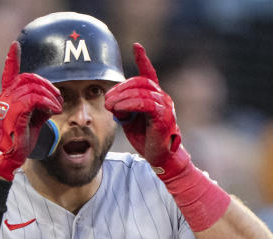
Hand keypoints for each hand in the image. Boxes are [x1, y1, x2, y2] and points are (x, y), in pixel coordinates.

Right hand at [0, 42, 63, 180]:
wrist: (9, 155)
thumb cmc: (20, 138)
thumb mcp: (34, 118)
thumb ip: (41, 106)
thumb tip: (54, 99)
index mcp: (8, 96)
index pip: (9, 72)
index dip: (12, 58)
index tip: (15, 45)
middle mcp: (6, 97)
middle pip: (28, 77)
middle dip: (47, 84)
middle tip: (57, 96)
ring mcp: (8, 104)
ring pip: (33, 87)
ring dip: (50, 95)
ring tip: (57, 106)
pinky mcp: (15, 113)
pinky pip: (34, 99)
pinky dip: (47, 102)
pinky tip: (53, 109)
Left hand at [104, 43, 185, 175]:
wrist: (160, 158)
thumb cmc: (146, 139)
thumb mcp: (130, 120)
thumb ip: (123, 108)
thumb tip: (111, 102)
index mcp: (156, 96)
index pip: (149, 74)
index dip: (143, 59)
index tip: (136, 45)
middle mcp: (163, 97)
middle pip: (140, 82)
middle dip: (120, 88)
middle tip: (106, 100)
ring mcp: (165, 106)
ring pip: (141, 92)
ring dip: (121, 97)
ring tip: (110, 106)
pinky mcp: (163, 116)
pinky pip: (145, 103)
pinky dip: (130, 104)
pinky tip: (119, 109)